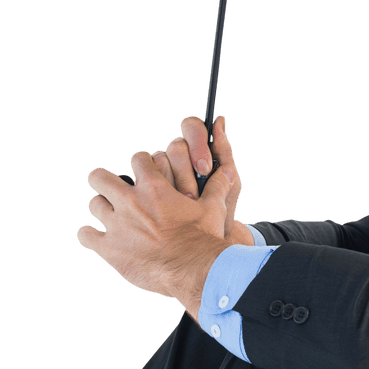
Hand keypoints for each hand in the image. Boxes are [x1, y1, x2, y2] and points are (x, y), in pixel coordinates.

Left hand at [77, 150, 236, 316]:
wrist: (193, 270)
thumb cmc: (204, 238)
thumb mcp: (214, 208)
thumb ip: (217, 186)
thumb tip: (228, 171)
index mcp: (154, 187)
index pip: (138, 159)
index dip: (142, 164)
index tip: (146, 174)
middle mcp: (130, 201)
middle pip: (100, 177)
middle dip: (106, 182)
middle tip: (116, 191)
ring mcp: (117, 224)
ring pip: (94, 204)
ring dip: (102, 208)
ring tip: (112, 217)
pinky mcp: (109, 248)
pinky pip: (86, 236)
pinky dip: (90, 236)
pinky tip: (99, 239)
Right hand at [153, 116, 249, 243]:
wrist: (206, 248)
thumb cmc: (220, 215)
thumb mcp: (229, 186)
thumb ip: (224, 153)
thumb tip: (219, 120)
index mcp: (197, 152)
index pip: (192, 128)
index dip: (197, 143)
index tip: (204, 168)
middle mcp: (177, 160)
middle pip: (175, 146)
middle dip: (186, 171)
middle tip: (193, 193)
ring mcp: (158, 176)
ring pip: (156, 161)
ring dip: (171, 186)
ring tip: (182, 208)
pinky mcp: (144, 193)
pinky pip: (139, 181)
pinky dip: (152, 195)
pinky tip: (164, 211)